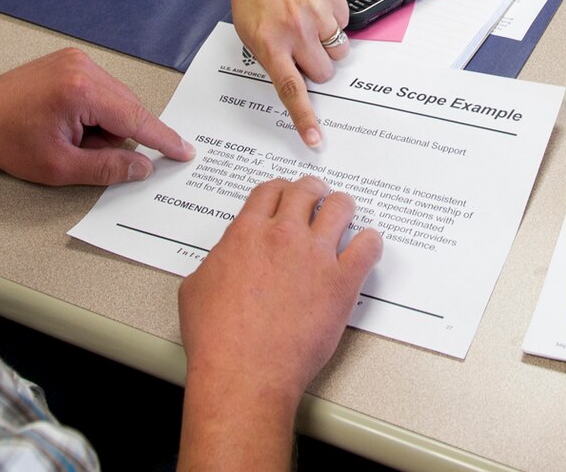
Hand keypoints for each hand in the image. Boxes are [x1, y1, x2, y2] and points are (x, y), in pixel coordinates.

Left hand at [0, 47, 191, 184]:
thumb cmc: (7, 140)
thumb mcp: (59, 167)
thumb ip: (107, 169)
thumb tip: (142, 167)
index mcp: (81, 90)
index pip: (135, 118)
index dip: (162, 138)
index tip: (183, 151)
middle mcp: (83, 67)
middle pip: (127, 108)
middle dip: (117, 137)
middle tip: (88, 154)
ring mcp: (77, 60)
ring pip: (115, 100)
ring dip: (105, 124)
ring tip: (71, 138)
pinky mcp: (71, 60)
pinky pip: (102, 90)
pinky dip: (96, 112)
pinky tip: (72, 125)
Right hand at [178, 176, 383, 462]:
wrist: (244, 375)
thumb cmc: (218, 341)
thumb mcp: (196, 288)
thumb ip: (215, 261)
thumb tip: (225, 257)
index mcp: (246, 233)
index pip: (269, 191)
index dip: (280, 191)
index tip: (286, 198)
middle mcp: (283, 236)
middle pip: (306, 191)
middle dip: (312, 192)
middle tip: (317, 200)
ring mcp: (315, 256)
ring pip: (341, 207)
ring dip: (342, 208)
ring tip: (344, 216)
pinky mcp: (342, 282)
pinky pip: (368, 246)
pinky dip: (369, 242)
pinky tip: (364, 248)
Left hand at [229, 0, 349, 148]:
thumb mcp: (248, 27)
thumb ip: (270, 55)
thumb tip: (293, 79)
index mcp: (268, 42)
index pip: (291, 89)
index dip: (305, 118)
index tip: (316, 139)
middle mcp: (294, 31)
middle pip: (322, 72)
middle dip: (317, 66)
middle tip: (303, 47)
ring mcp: (316, 14)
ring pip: (338, 51)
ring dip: (327, 44)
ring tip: (308, 21)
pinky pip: (344, 25)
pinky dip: (333, 20)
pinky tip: (313, 3)